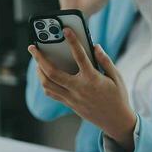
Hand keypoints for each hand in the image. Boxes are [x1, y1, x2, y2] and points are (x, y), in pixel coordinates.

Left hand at [28, 28, 135, 151]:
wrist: (116, 121)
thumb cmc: (118, 97)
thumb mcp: (116, 77)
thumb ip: (105, 61)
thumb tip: (95, 46)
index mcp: (92, 79)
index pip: (80, 56)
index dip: (73, 41)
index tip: (65, 30)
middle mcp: (79, 88)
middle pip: (52, 72)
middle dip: (39, 58)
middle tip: (32, 47)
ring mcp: (72, 98)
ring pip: (48, 84)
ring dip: (39, 71)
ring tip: (37, 61)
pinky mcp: (70, 105)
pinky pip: (52, 94)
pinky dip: (45, 83)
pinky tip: (45, 76)